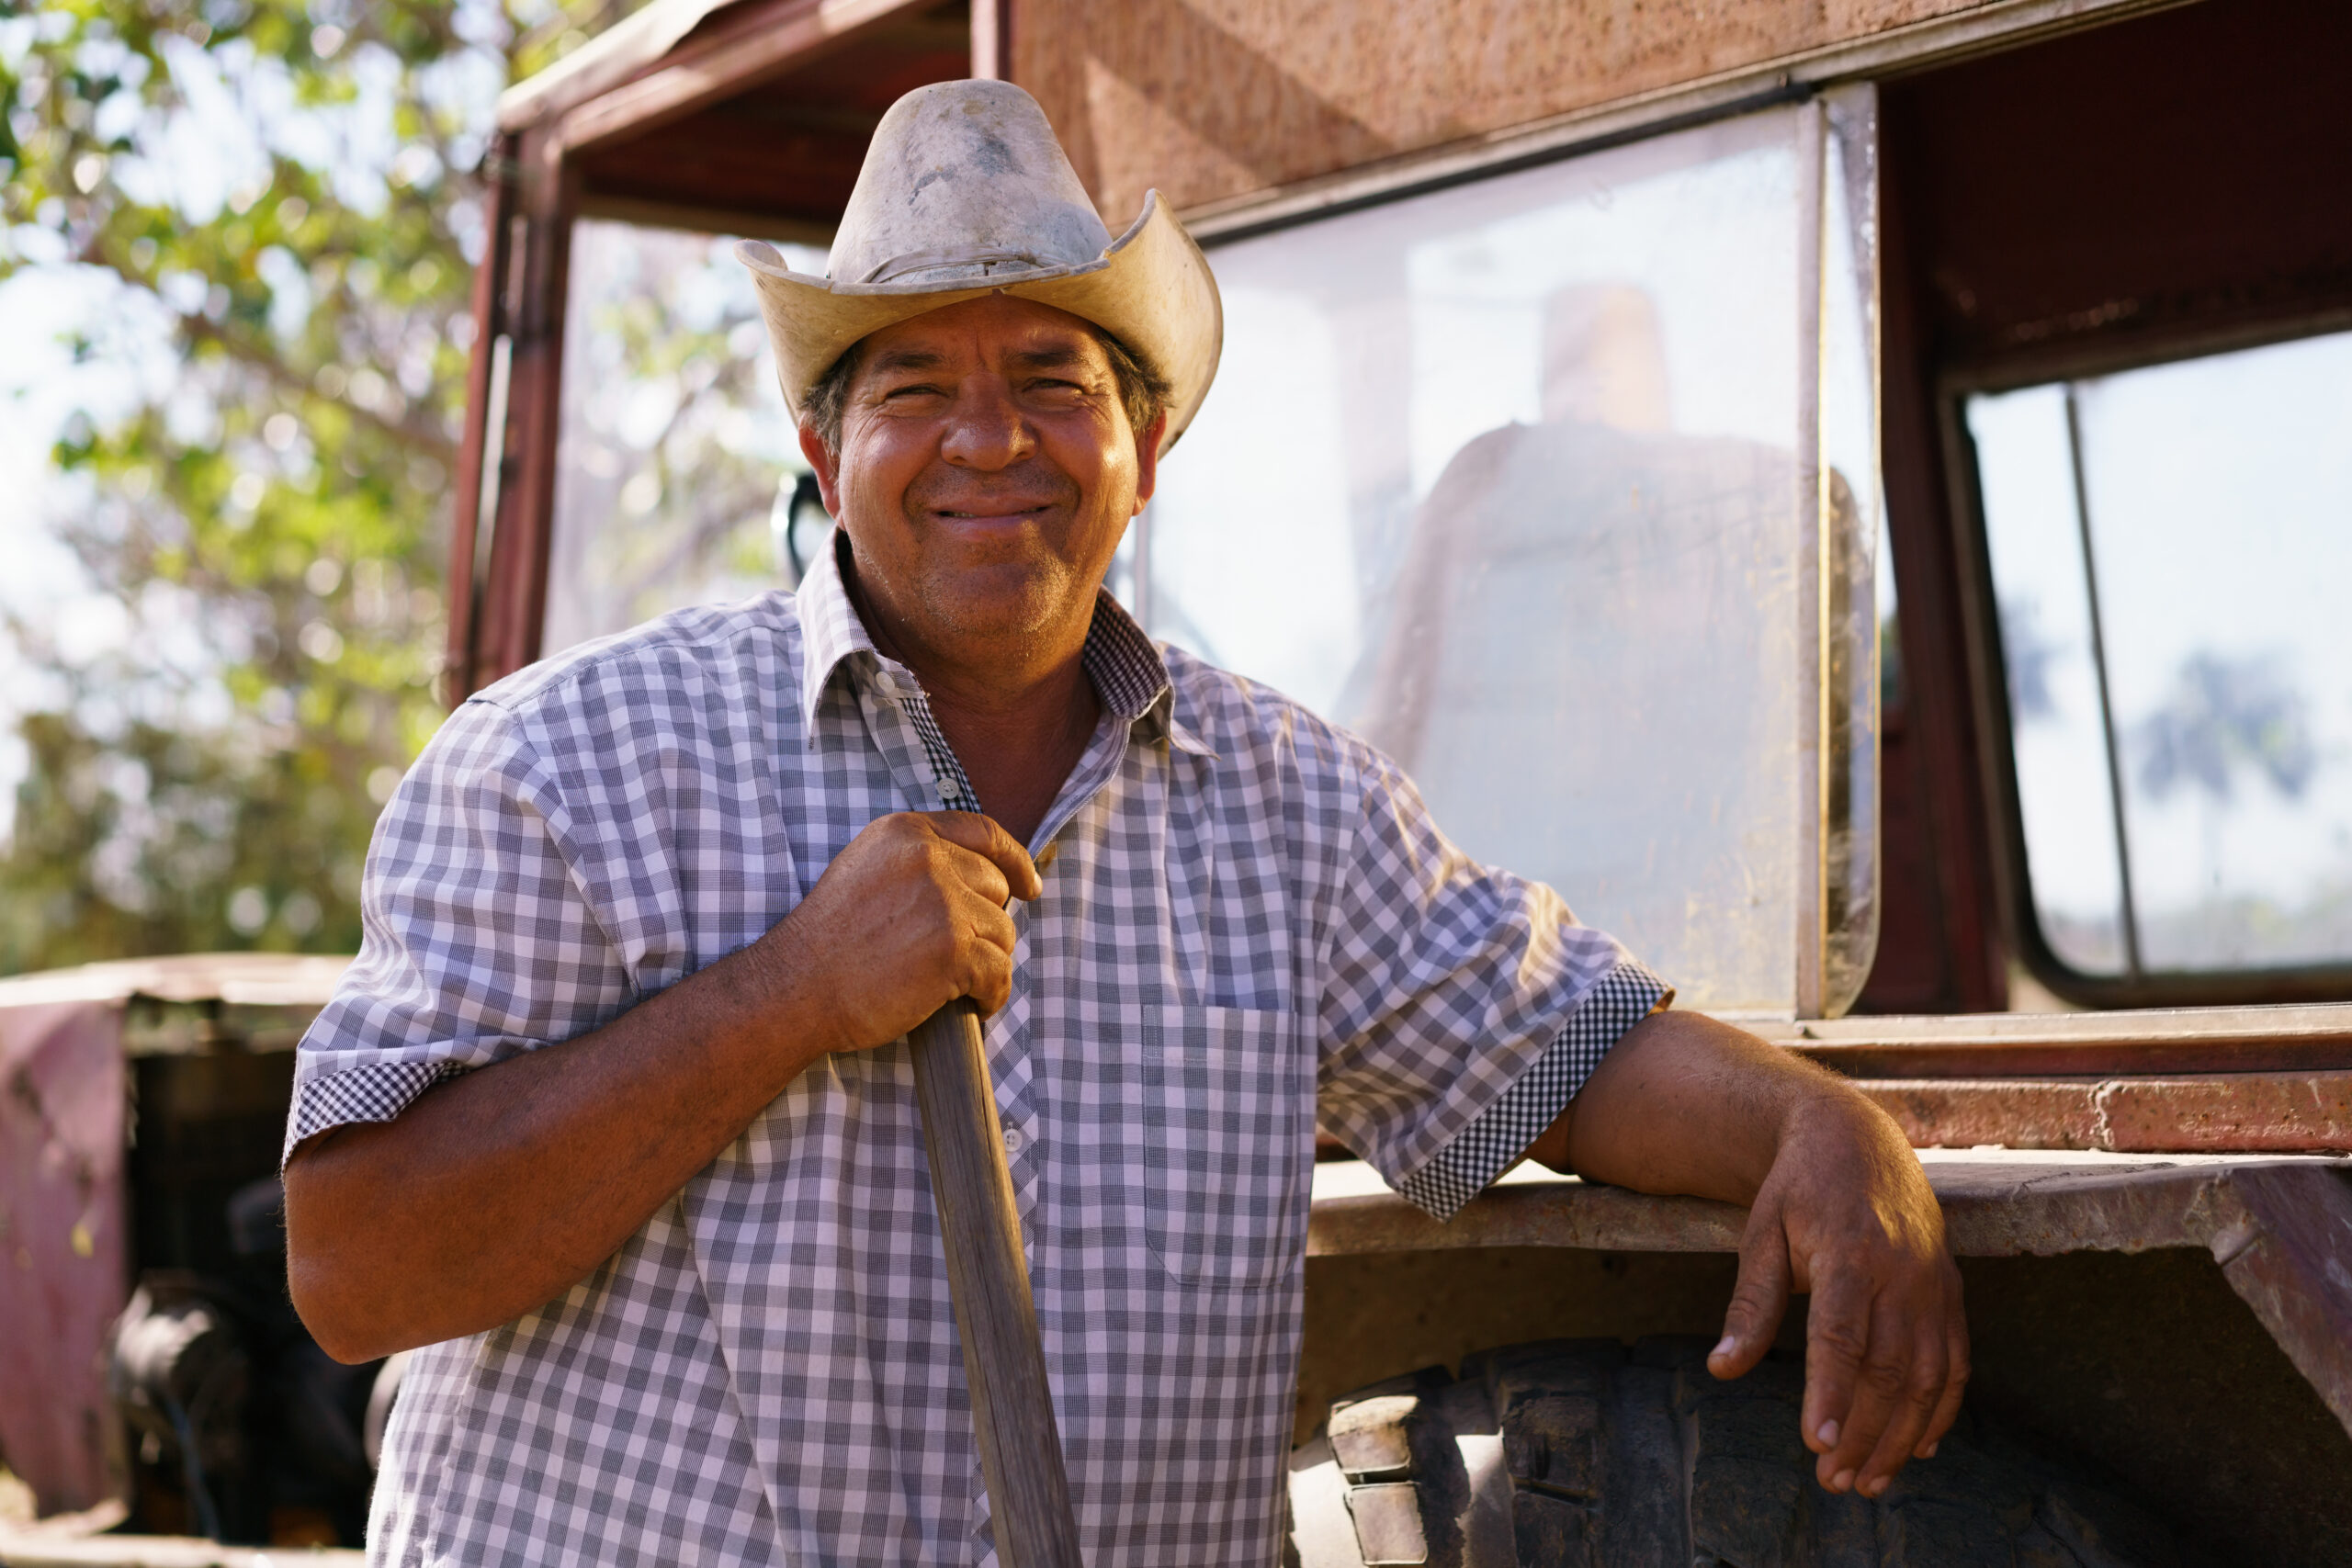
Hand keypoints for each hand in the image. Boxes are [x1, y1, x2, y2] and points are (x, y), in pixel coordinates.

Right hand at [753, 811, 1041, 1052]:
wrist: (795, 989)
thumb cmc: (828, 943)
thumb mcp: (866, 871)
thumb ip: (917, 861)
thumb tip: (982, 874)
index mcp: (905, 832)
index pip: (984, 832)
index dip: (1014, 860)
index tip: (1029, 885)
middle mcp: (928, 857)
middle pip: (997, 887)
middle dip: (984, 924)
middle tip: (952, 956)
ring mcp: (943, 901)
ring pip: (1003, 933)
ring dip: (985, 962)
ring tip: (948, 983)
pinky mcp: (953, 948)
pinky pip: (1000, 972)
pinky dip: (992, 995)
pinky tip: (972, 1004)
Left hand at [1708, 1092, 1968, 1497]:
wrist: (1857, 1138)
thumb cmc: (1798, 1191)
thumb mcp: (1762, 1234)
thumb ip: (1750, 1305)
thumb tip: (1721, 1369)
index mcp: (1851, 1253)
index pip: (1842, 1336)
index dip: (1830, 1393)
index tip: (1816, 1445)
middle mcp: (1902, 1272)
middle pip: (1887, 1367)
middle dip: (1861, 1432)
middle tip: (1833, 1481)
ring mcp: (1934, 1284)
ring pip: (1926, 1376)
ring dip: (1900, 1435)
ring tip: (1868, 1480)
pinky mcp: (1952, 1292)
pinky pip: (1956, 1362)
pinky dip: (1941, 1410)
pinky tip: (1917, 1448)